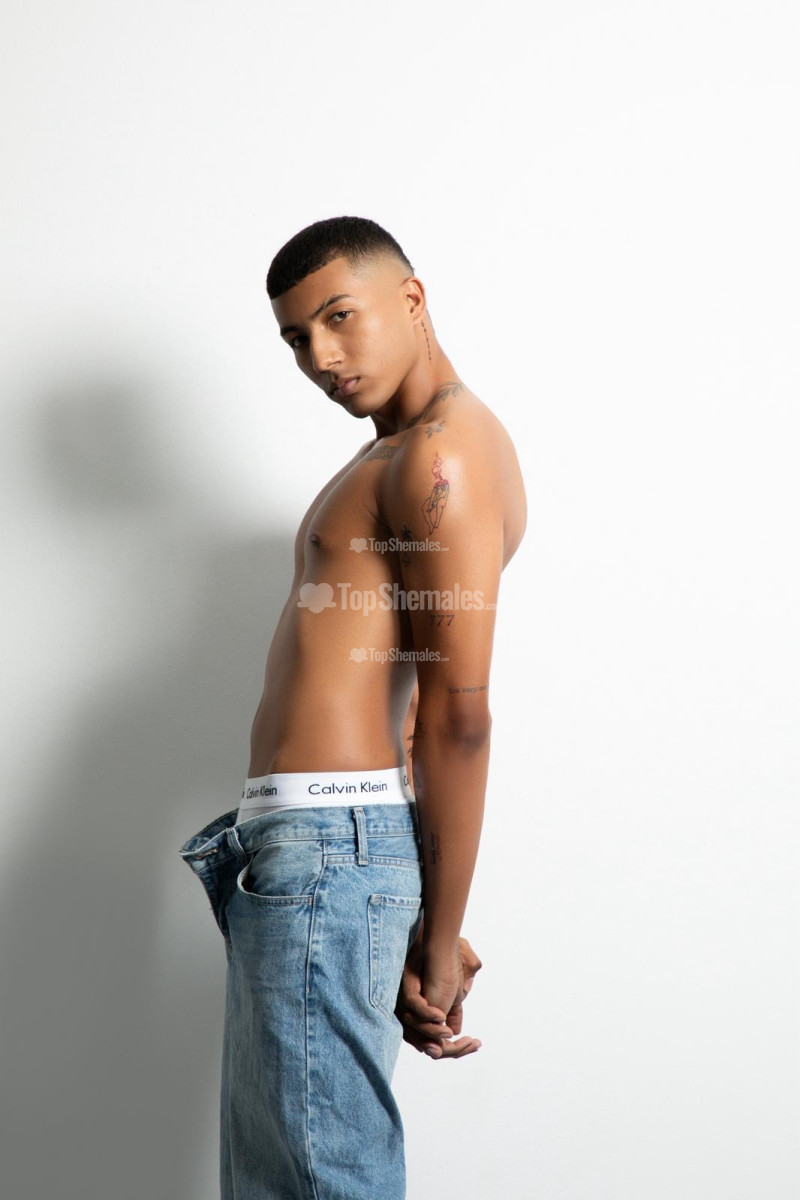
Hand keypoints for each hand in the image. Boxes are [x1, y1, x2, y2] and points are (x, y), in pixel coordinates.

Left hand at [395, 933, 482, 1058]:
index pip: (434, 1044)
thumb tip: (455, 1031)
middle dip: (449, 1048)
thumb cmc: (443, 963)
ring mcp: (405, 1001)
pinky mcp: (403, 987)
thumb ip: (452, 1010)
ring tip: (451, 1034)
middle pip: (425, 1044)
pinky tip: (441, 1017)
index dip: (454, 1049)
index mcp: (420, 1017)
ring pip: (417, 1030)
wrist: (435, 938)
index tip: (476, 1043)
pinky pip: (413, 1007)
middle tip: (471, 1043)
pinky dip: (427, 1016)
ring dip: (435, 1034)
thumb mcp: (452, 992)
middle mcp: (410, 1012)